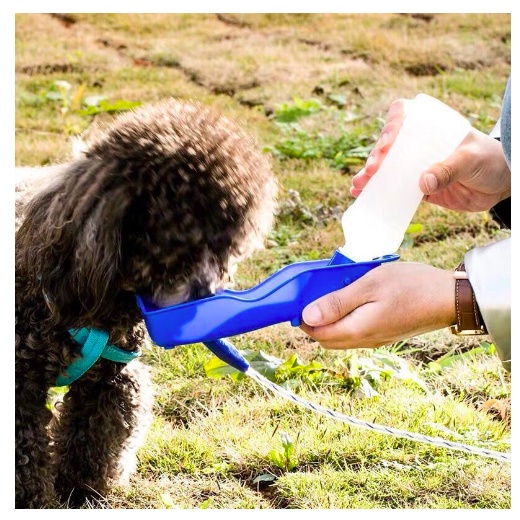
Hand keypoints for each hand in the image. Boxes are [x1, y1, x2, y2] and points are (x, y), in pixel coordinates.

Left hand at [300, 262, 455, 348]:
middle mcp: (364, 341)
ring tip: (335, 290)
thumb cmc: (411, 286)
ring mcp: (375, 339)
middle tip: (316, 292)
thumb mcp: (369, 286)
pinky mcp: (383, 333)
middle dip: (314, 319)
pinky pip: (355, 330)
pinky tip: (353, 297)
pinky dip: (346, 317)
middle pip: (326, 338)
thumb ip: (337, 302)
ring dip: (331, 317)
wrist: (448, 297)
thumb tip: (307, 317)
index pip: (317, 334)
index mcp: (358, 330)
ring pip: (340, 335)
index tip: (299, 299)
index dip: (302, 319)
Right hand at [351, 99, 510, 211]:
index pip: (402, 117)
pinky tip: (361, 195)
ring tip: (358, 185)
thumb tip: (423, 183)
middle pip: (388, 145)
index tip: (387, 145)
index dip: (390, 127)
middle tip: (371, 171)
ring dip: (369, 176)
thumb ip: (448, 169)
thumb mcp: (471, 159)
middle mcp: (417, 144)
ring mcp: (414, 166)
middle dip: (375, 157)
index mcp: (430, 127)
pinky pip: (392, 188)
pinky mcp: (415, 187)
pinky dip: (377, 192)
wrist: (500, 185)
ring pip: (385, 167)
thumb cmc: (490, 160)